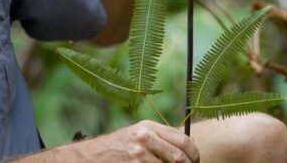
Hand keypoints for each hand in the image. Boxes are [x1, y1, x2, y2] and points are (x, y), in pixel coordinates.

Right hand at [77, 120, 199, 161]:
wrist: (90, 157)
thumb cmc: (117, 147)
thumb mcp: (138, 135)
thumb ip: (160, 139)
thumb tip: (188, 147)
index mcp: (150, 127)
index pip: (183, 140)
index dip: (194, 154)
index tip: (196, 161)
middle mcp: (146, 138)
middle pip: (180, 158)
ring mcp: (139, 155)